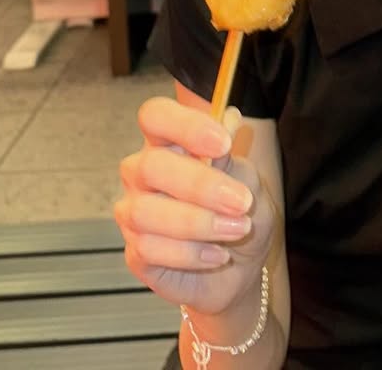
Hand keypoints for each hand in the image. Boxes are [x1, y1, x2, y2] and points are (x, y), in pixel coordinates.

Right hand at [115, 97, 277, 314]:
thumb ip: (232, 157)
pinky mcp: (135, 252)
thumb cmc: (239, 212)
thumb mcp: (247, 182)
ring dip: (200, 223)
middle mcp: (143, 172)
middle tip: (241, 202)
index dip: (185, 125)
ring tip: (237, 230)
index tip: (224, 144)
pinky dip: (192, 253)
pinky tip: (218, 254)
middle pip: (151, 165)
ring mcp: (134, 212)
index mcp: (169, 142)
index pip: (155, 115)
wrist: (240, 266)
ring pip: (147, 212)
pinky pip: (150, 249)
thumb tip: (230, 119)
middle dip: (200, 185)